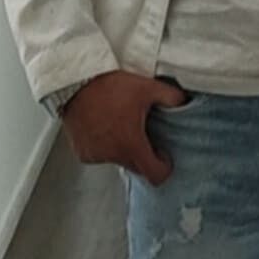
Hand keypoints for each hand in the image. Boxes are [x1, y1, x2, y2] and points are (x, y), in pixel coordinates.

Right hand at [61, 70, 187, 183]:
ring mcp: (95, 156)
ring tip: (121, 125)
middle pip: (137, 168)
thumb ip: (171, 97)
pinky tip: (104, 127)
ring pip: (117, 160)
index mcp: (131, 146)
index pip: (155, 175)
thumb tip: (184, 102)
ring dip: (123, 149)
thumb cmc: (108, 87)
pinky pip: (100, 155)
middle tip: (144, 134)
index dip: (164, 167)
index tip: (163, 154)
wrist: (74, 83)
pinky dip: (105, 146)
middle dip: (144, 155)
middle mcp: (112, 156)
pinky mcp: (82, 152)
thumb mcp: (146, 88)